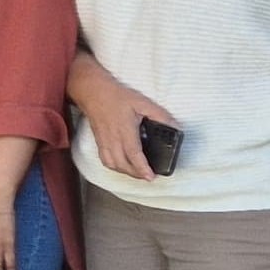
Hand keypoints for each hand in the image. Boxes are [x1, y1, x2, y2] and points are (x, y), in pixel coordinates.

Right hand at [72, 66, 178, 180]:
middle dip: (136, 174)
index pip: (133, 154)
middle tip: (148, 177)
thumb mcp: (143, 102)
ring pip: (113, 164)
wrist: (93, 93)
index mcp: (125, 129)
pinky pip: (105, 160)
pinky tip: (121, 167)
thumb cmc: (117, 97)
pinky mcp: (99, 141)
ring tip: (137, 173)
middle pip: (123, 164)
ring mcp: (104, 141)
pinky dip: (114, 167)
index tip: (151, 176)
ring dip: (125, 172)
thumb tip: (175, 126)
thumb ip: (160, 115)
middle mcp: (113, 138)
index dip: (142, 167)